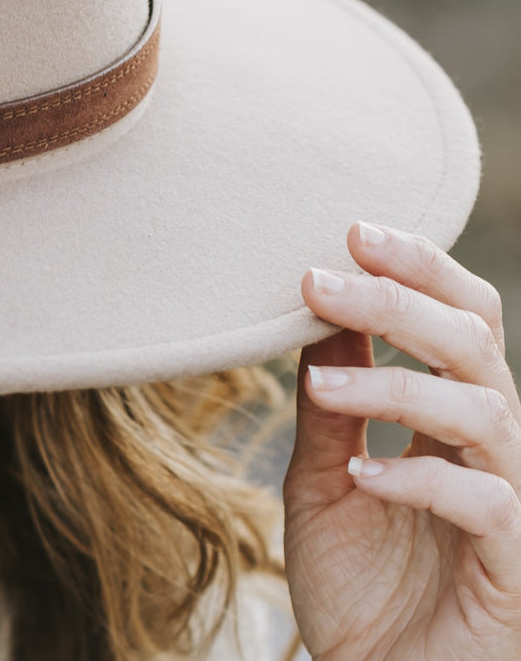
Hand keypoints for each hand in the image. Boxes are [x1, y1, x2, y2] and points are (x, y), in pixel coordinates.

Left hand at [284, 223, 520, 659]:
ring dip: (396, 385)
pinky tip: (360, 474)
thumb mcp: (320, 480)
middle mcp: (492, 453)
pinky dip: (420, 480)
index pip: (462, 322)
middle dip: (401, 301)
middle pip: (476, 347)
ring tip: (320, 383)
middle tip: (322, 277)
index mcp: (450, 423)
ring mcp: (512, 505)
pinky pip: (487, 504)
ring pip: (485, 412)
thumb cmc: (355, 590)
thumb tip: (321, 311)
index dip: (422, 271)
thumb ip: (331, 402)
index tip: (352, 232)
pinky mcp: (515, 567)